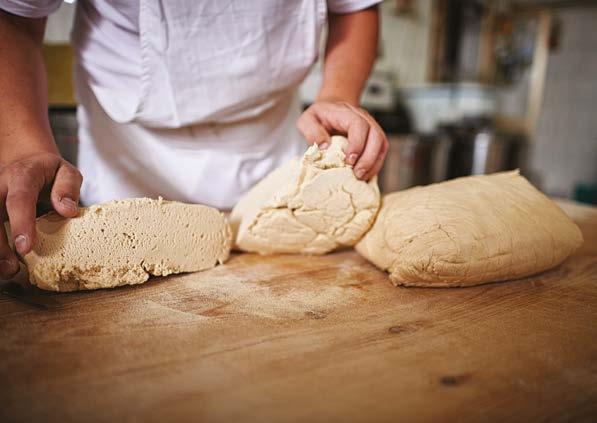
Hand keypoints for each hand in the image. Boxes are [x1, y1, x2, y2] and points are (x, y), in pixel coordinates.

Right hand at [0, 153, 81, 278]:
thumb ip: (68, 188)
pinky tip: (3, 263)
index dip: (20, 224)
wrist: (26, 161)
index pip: (19, 200)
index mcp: (22, 176)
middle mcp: (0, 186)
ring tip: (8, 271)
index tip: (24, 248)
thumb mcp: (66, 172)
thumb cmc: (49, 172)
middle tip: (12, 268)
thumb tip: (67, 210)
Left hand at [297, 100, 387, 180]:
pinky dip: (375, 165)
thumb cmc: (319, 117)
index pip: (359, 125)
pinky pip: (381, 152)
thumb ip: (312, 132)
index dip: (357, 143)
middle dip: (368, 158)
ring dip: (374, 163)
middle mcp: (363, 118)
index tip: (349, 160)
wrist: (330, 110)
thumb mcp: (306, 121)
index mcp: (346, 112)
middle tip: (357, 174)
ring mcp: (371, 128)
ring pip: (382, 145)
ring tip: (361, 177)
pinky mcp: (373, 139)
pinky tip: (365, 175)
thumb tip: (325, 148)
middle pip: (376, 135)